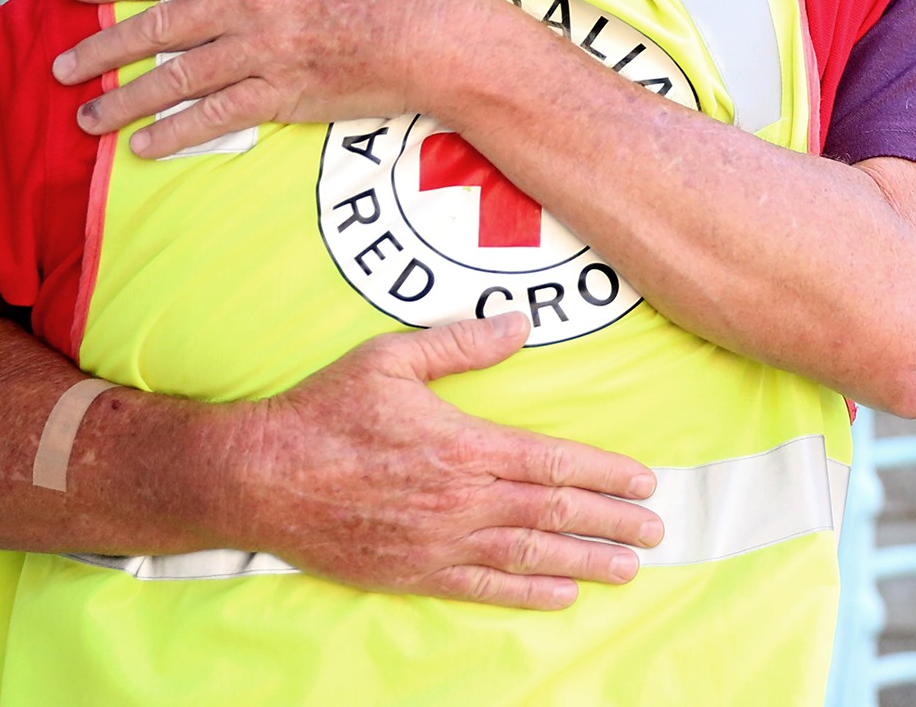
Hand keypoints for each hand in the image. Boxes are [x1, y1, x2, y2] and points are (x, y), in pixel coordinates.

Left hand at [53, 0, 490, 156]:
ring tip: (87, 115)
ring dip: (125, 98)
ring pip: (177, 76)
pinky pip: (215, 117)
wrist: (436, 38)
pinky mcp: (283, 96)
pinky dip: (175, 132)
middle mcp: (251, 9)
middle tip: (60, 65)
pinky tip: (143, 145)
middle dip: (102, 46)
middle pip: (159, 28)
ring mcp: (264, 54)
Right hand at [214, 312, 660, 607]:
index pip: (554, 462)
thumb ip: (462, 342)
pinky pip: (483, 587)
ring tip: (628, 569)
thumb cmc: (325, 411)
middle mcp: (462, 499)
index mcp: (464, 444)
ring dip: (585, 563)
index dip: (605, 473)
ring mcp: (439, 542)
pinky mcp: (414, 572)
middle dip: (611, 523)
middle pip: (554, 514)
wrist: (260, 477)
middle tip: (655, 532)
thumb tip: (521, 321)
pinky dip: (527, 594)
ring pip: (529, 556)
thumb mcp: (392, 359)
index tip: (644, 481)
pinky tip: (561, 594)